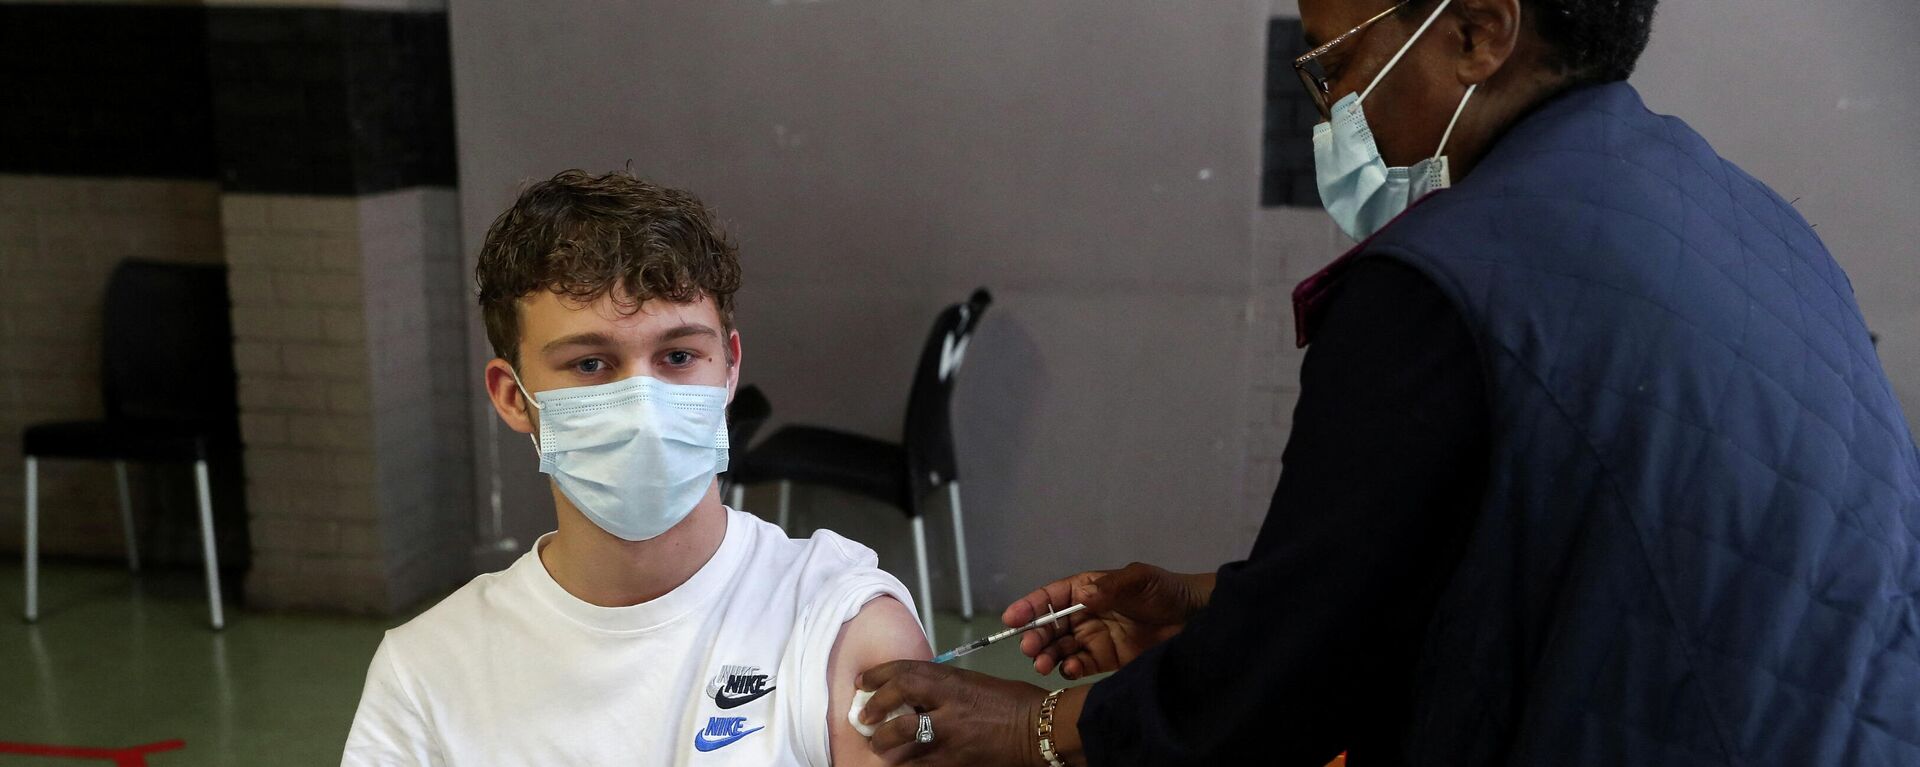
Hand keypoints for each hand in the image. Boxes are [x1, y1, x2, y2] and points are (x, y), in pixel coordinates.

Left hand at [856, 661, 1046, 766]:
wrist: (1039, 729)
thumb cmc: (1011, 702)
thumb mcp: (973, 683)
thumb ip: (943, 687)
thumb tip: (914, 692)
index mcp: (954, 682)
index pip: (906, 673)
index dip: (878, 676)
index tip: (863, 683)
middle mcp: (949, 707)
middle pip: (898, 706)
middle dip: (875, 711)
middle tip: (865, 717)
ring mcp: (952, 737)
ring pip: (903, 741)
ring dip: (884, 742)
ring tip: (878, 744)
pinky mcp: (956, 762)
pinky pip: (920, 765)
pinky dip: (908, 763)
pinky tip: (902, 762)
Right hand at [1005, 562, 1210, 678]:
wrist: (1194, 619)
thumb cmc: (1165, 591)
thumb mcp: (1138, 580)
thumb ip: (1110, 587)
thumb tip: (1084, 595)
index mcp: (1086, 590)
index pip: (1050, 597)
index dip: (1029, 606)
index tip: (1012, 619)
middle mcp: (1084, 614)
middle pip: (1049, 626)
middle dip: (1035, 636)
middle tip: (1029, 649)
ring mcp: (1093, 638)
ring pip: (1059, 648)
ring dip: (1046, 656)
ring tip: (1042, 664)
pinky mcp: (1104, 660)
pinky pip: (1079, 666)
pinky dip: (1070, 669)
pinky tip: (1071, 670)